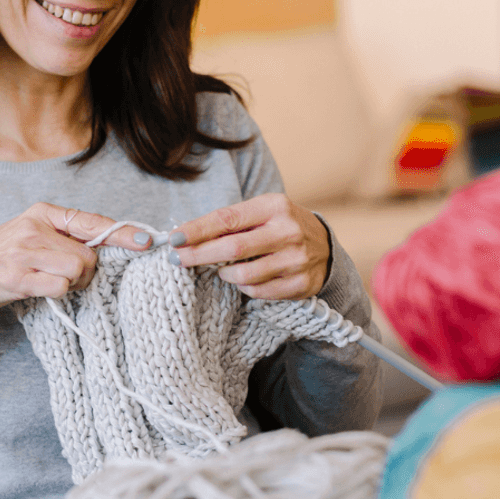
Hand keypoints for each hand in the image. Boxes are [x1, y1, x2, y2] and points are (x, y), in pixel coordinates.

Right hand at [0, 203, 147, 323]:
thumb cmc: (1, 261)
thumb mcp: (31, 238)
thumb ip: (64, 237)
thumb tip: (109, 244)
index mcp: (41, 214)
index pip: (91, 221)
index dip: (122, 233)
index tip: (146, 242)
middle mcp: (33, 228)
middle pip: (88, 254)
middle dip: (87, 273)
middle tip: (67, 279)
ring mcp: (23, 252)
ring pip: (78, 270)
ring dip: (72, 285)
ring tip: (51, 285)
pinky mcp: (16, 277)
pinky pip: (59, 287)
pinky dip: (57, 293)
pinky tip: (39, 291)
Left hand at [168, 193, 329, 299]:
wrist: (326, 246)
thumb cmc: (280, 227)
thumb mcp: (261, 212)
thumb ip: (230, 222)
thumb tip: (184, 235)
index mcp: (274, 206)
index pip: (227, 219)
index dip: (197, 230)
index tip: (174, 238)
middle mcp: (287, 231)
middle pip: (232, 248)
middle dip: (199, 255)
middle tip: (177, 259)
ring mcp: (296, 259)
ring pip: (244, 275)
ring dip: (224, 274)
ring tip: (220, 270)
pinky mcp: (301, 283)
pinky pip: (259, 292)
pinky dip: (244, 288)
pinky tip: (243, 280)